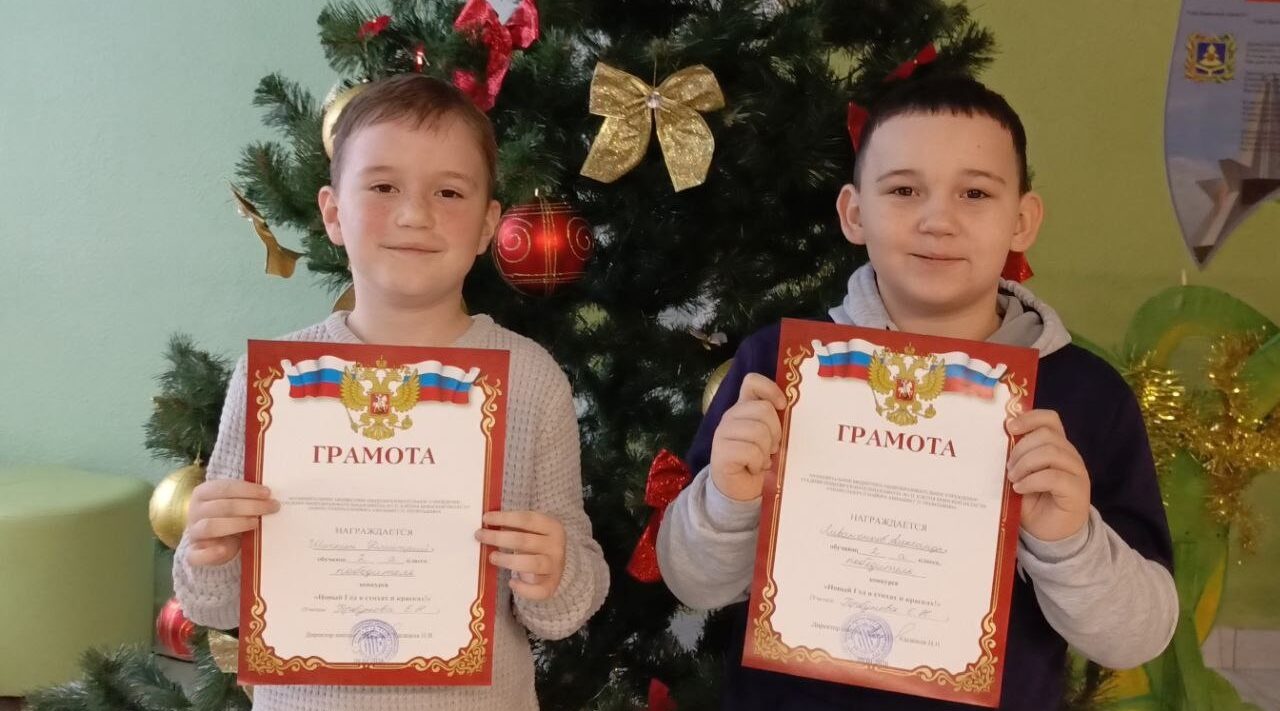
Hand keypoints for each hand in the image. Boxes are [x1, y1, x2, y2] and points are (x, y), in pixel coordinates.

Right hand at [185, 479, 279, 565]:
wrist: (214, 540)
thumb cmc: (228, 516)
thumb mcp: (236, 503)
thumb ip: (247, 498)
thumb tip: (270, 495)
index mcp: (203, 493)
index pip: (224, 488)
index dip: (247, 490)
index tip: (268, 493)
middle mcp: (195, 511)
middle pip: (222, 506)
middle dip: (250, 506)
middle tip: (272, 507)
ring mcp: (194, 532)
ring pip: (211, 526)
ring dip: (236, 524)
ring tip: (256, 523)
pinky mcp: (194, 553)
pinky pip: (196, 555)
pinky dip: (210, 553)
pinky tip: (224, 550)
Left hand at [475, 511, 565, 600]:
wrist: (555, 565)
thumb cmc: (537, 544)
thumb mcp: (531, 531)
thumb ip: (513, 527)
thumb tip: (486, 523)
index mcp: (552, 527)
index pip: (526, 519)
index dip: (504, 518)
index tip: (485, 518)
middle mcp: (556, 546)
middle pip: (524, 541)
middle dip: (499, 538)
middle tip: (480, 536)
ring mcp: (555, 567)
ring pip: (531, 564)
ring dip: (508, 560)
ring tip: (492, 557)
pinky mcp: (551, 585)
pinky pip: (537, 590)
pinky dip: (523, 588)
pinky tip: (511, 583)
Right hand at [709, 373, 786, 501]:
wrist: (741, 490)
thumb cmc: (760, 461)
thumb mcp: (771, 437)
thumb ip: (777, 420)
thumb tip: (792, 410)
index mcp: (744, 407)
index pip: (752, 382)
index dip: (771, 389)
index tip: (782, 406)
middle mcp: (731, 416)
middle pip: (763, 409)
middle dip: (775, 432)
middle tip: (772, 448)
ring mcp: (723, 432)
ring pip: (759, 431)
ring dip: (766, 451)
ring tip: (762, 460)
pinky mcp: (720, 452)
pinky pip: (751, 451)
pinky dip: (757, 463)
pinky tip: (753, 468)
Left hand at [1006, 410, 1090, 541]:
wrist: (1050, 534)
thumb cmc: (1033, 502)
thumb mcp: (1019, 475)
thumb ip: (1014, 457)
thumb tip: (994, 438)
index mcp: (1056, 447)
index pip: (1050, 419)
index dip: (1029, 418)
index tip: (1008, 426)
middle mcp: (1069, 456)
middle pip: (1047, 435)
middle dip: (1020, 448)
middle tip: (1007, 467)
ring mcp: (1076, 472)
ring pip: (1051, 452)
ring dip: (1025, 464)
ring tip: (1012, 479)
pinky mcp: (1077, 491)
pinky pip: (1054, 477)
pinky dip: (1032, 481)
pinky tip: (1020, 489)